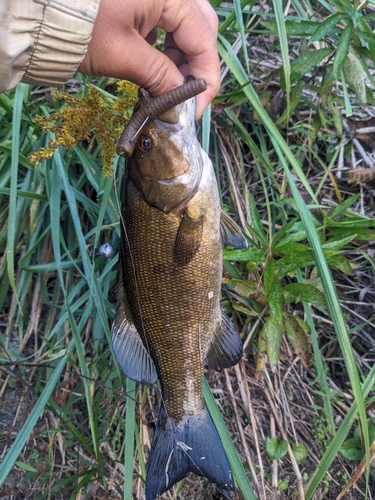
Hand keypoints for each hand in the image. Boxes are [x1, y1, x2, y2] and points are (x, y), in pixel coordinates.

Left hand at [78, 0, 219, 118]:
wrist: (40, 9)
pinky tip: (154, 64)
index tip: (195, 110)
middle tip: (184, 96)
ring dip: (181, 57)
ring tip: (167, 83)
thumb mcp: (123, 56)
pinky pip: (166, 21)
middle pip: (200, 29)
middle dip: (195, 66)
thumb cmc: (81, 28)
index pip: (203, 41)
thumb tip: (181, 100)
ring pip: (185, 25)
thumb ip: (160, 77)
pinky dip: (165, 45)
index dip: (205, 80)